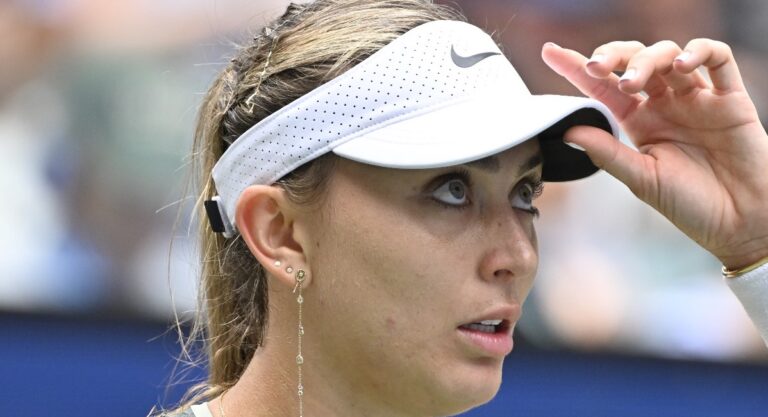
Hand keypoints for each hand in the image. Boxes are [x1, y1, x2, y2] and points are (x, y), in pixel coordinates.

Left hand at [541, 40, 767, 268]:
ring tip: (633, 81)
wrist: (740, 224)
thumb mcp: (641, 179)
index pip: (602, 86)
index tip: (549, 52)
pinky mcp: (730, 99)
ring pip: (670, 56)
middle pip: (635, 62)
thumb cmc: (690, 205)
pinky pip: (719, 60)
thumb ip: (608, 152)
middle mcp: (664, 104)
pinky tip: (682, 66)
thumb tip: (568, 130)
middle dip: (614, 56)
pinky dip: (700, 52)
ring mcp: (697, 99)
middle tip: (597, 67)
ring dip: (648, 60)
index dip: (577, 67)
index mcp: (638, 121)